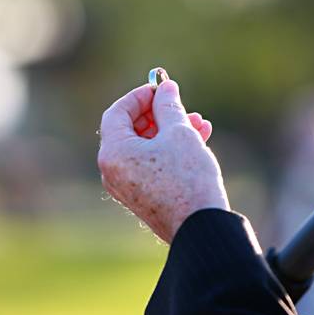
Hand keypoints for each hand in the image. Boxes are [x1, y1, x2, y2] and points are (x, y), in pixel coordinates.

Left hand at [98, 80, 229, 242]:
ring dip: (170, 131)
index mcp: (113, 153)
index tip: (161, 88)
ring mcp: (127, 188)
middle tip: (181, 104)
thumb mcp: (179, 133)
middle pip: (130, 130)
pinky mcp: (143, 198)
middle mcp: (113, 172)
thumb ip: (169, 106)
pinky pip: (151, 166)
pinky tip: (198, 140)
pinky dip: (169, 151)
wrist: (200, 227)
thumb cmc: (187, 178)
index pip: (117, 113)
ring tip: (200, 123)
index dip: (139, 96)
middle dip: (159, 114)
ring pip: (145, 148)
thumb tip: (166, 89)